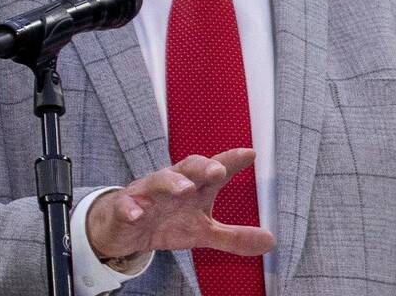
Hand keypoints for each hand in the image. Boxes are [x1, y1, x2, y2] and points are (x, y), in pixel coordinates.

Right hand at [86, 148, 275, 260]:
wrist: (124, 228)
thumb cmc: (167, 221)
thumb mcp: (203, 231)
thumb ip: (234, 236)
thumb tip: (271, 241)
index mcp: (195, 186)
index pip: (215, 169)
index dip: (232, 159)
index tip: (251, 153)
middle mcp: (172, 183)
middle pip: (188, 167)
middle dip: (203, 167)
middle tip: (218, 171)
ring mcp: (147, 193)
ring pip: (158, 180)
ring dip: (172, 183)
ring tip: (184, 188)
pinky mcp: (124, 208)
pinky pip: (126, 205)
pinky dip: (132, 208)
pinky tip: (138, 214)